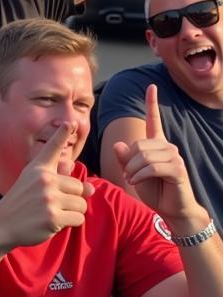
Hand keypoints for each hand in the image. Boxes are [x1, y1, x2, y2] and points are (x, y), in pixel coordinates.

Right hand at [0, 123, 92, 250]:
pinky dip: (70, 223)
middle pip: (80, 187)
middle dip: (73, 198)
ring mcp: (48, 199)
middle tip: (52, 204)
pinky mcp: (53, 217)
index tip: (69, 122)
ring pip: (81, 204)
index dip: (61, 134)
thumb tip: (92, 187)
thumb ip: (62, 181)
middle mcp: (44, 180)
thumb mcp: (34, 184)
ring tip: (52, 213)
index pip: (52, 148)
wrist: (2, 223)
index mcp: (39, 169)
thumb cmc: (22, 202)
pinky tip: (53, 223)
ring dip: (73, 212)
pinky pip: (79, 219)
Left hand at [113, 84, 201, 221]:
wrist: (171, 210)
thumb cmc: (152, 190)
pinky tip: (137, 182)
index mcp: (156, 144)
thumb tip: (118, 144)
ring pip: (143, 156)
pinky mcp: (177, 169)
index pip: (154, 119)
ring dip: (132, 170)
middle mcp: (167, 146)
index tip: (151, 86)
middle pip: (137, 144)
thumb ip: (124, 159)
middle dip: (127, 162)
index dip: (152, 102)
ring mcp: (174, 157)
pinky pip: (151, 167)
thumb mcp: (132, 172)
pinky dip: (139, 175)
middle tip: (128, 174)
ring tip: (132, 179)